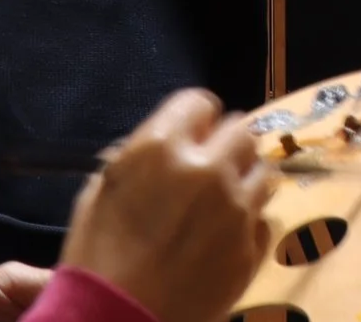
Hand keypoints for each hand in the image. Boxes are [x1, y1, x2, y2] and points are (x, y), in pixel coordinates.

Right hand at [63, 90, 273, 321]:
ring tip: (222, 202)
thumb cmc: (96, 258)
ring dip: (244, 180)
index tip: (191, 134)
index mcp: (161, 147)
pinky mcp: (252, 247)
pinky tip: (225, 237)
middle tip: (210, 166)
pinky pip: (264, 218)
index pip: (199, 103)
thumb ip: (135, 157)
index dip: (195, 119)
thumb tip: (163, 144)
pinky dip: (249, 222)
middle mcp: (207, 169)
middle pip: (241, 131)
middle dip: (225, 144)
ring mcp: (236, 209)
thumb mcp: (99, 193)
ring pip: (262, 172)